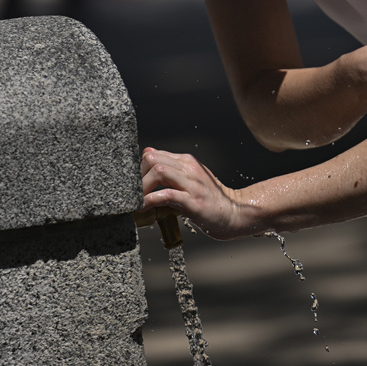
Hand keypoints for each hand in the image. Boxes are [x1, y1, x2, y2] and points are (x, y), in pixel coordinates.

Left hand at [140, 148, 258, 240]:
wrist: (234, 213)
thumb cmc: (210, 199)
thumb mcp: (191, 178)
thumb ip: (171, 168)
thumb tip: (148, 152)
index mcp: (187, 161)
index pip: (153, 154)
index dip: (138, 169)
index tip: (133, 185)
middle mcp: (189, 168)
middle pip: (152, 159)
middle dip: (137, 176)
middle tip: (132, 194)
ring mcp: (193, 183)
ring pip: (159, 172)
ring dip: (141, 187)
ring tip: (135, 201)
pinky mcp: (194, 201)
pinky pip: (166, 195)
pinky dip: (150, 200)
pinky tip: (143, 208)